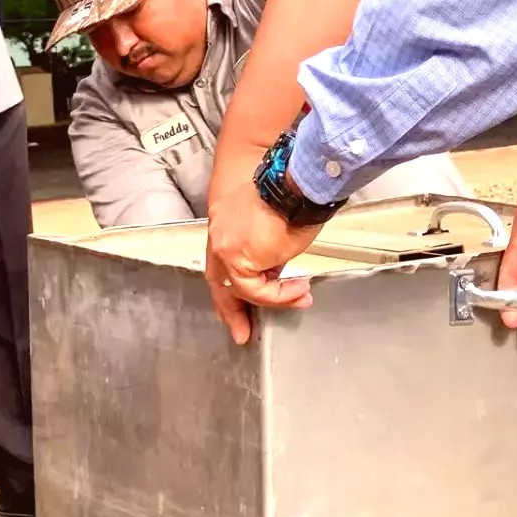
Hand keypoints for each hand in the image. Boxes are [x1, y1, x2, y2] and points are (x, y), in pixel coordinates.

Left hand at [203, 161, 322, 345]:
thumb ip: (267, 248)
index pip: (221, 259)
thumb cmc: (296, 195)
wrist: (297, 186)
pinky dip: (278, 296)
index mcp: (225, 220)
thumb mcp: (276, 225)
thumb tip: (274, 270)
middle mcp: (218, 233)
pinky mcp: (237, 260)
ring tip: (299, 297)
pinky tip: (298, 291)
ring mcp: (224, 246)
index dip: (230, 283)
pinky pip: (255, 291)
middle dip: (231, 309)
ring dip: (271, 300)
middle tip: (241, 331)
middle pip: (217, 279)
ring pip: (240, 288)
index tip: (238, 303)